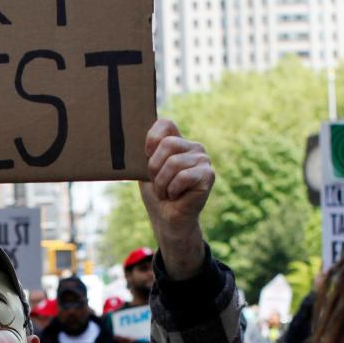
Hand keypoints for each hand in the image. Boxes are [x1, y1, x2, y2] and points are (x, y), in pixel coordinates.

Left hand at [139, 119, 212, 279]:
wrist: (166, 219)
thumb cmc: (156, 194)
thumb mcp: (144, 169)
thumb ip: (146, 151)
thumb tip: (134, 133)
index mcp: (177, 142)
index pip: (165, 124)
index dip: (151, 139)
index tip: (146, 157)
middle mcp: (193, 147)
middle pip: (167, 144)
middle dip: (154, 168)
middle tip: (157, 183)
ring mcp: (203, 160)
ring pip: (174, 162)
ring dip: (162, 183)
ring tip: (166, 192)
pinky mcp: (209, 175)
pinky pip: (183, 176)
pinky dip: (173, 189)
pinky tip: (176, 196)